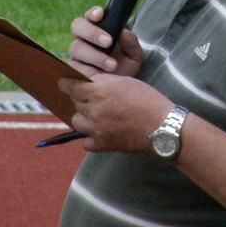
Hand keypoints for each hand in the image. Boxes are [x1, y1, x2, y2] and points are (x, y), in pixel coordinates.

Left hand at [58, 73, 172, 152]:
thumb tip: (89, 81)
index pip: (71, 86)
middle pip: (75, 102)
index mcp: (99, 91)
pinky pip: (85, 141)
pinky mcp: (102, 145)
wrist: (161, 126)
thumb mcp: (126, 81)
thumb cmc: (147, 100)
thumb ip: (104, 81)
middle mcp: (94, 110)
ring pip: (76, 121)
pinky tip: (100, 131)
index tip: (63, 82)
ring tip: (95, 114)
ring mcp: (96, 129)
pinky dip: (90, 137)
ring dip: (83, 116)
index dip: (65, 83)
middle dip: (80, 98)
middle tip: (91, 97)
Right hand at [68, 6, 143, 78]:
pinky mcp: (72, 69)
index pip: (91, 15)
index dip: (93, 13)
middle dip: (93, 33)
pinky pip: (73, 66)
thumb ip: (130, 42)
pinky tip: (98, 75)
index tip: (100, 15)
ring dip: (95, 56)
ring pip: (76, 47)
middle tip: (108, 42)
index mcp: (97, 28)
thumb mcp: (134, 54)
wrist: (119, 88)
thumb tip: (122, 33)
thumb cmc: (125, 65)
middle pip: (78, 26)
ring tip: (112, 65)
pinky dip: (86, 70)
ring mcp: (76, 53)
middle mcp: (83, 38)